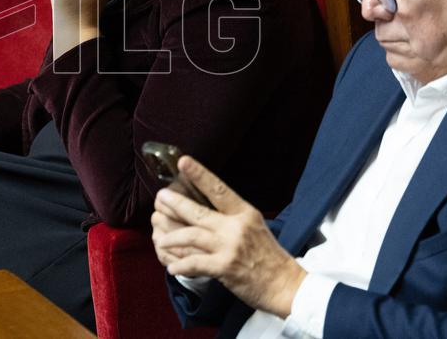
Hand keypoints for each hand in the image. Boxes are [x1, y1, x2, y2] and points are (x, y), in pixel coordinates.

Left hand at [152, 156, 306, 317]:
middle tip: (160, 197)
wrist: (286, 285)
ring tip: (160, 237)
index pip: (219, 189)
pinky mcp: (224, 267)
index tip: (183, 162)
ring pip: (192, 236)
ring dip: (172, 236)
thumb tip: (205, 207)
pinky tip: (171, 266)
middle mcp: (236, 227)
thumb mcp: (254, 227)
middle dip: (176, 203)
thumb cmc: (268, 256)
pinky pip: (195, 263)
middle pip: (198, 212)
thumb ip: (231, 217)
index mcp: (245, 213)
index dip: (200, 175)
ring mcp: (230, 247)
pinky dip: (181, 265)